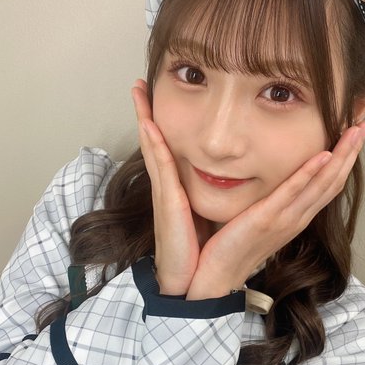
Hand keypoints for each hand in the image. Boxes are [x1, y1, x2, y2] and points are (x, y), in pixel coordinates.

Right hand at [132, 80, 200, 294]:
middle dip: (146, 112)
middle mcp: (168, 188)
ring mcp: (165, 194)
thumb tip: (225, 183)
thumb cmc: (200, 252)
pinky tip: (149, 122)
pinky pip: (162, 167)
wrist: (192, 281)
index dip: (159, 124)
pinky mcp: (169, 202)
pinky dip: (154, 143)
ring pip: (153, 147)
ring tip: (138, 89)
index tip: (152, 97)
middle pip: (154, 142)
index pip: (168, 150)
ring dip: (145, 117)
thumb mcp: (208, 219)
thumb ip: (210, 198)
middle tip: (138, 83)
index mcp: (179, 191)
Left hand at [186, 122, 364, 299]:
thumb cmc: (237, 247)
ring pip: (322, 184)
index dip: (345, 160)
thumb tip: (280, 184)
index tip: (355, 136)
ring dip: (340, 156)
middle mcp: (298, 218)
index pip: (329, 185)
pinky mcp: (268, 218)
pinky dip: (309, 173)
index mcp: (298, 217)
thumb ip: (276, 203)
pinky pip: (292, 193)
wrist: (220, 274)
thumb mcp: (263, 222)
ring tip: (354, 132)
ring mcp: (286, 219)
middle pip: (333, 181)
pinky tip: (322, 155)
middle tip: (364, 125)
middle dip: (350, 152)